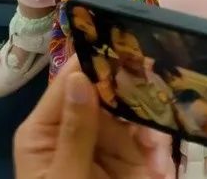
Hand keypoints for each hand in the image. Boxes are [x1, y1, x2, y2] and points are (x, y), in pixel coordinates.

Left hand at [13, 58, 173, 178]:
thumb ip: (75, 132)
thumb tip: (79, 78)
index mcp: (45, 130)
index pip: (69, 82)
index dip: (96, 60)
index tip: (128, 41)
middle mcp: (76, 129)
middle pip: (108, 91)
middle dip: (136, 88)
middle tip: (161, 74)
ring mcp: (106, 144)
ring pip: (135, 112)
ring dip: (153, 119)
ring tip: (162, 136)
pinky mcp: (131, 161)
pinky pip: (150, 138)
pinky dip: (160, 145)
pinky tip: (162, 165)